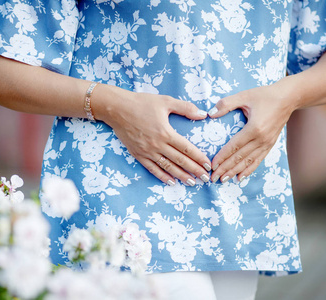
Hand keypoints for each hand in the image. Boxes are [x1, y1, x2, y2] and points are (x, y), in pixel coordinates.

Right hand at [92, 85, 211, 185]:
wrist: (117, 109)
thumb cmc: (141, 103)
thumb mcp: (165, 101)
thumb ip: (185, 108)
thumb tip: (203, 114)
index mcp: (166, 132)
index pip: (187, 149)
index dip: (199, 158)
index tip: (208, 165)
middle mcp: (157, 145)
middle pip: (180, 161)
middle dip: (194, 170)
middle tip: (205, 178)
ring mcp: (147, 151)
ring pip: (167, 167)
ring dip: (181, 176)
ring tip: (192, 183)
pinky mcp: (138, 154)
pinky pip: (152, 169)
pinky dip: (162, 176)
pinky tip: (171, 182)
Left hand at [208, 84, 294, 182]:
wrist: (289, 98)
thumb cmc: (264, 95)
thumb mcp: (244, 96)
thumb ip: (226, 104)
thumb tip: (210, 113)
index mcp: (254, 128)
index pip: (234, 146)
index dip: (222, 157)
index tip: (212, 165)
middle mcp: (261, 139)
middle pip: (240, 157)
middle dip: (226, 169)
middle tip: (213, 178)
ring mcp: (267, 143)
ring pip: (249, 161)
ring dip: (235, 172)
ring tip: (224, 180)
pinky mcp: (270, 144)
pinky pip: (258, 160)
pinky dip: (249, 170)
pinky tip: (240, 177)